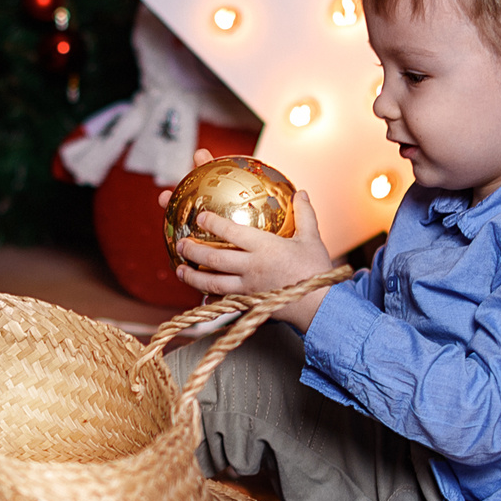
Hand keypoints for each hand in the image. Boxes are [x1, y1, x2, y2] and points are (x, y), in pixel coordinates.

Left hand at [175, 190, 335, 329]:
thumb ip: (305, 215)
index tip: (200, 216)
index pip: (232, 233)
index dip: (213, 223)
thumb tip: (302, 193)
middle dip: (194, 251)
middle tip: (180, 244)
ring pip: (213, 283)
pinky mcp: (248, 304)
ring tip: (180, 270)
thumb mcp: (312, 239)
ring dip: (193, 277)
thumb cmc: (316, 271)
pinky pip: (224, 301)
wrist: (320, 307)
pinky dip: (210, 299)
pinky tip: (201, 296)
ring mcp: (248, 288)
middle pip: (215, 259)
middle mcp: (252, 268)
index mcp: (265, 248)